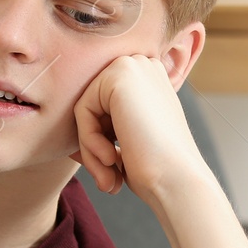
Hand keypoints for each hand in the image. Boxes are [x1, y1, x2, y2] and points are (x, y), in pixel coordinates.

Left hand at [68, 54, 210, 199]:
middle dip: (93, 147)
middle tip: (107, 181)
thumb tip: (70, 143)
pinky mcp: (118, 75)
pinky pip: (82, 110)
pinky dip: (89, 141)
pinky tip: (111, 159)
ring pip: (85, 110)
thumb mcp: (127, 142)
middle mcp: (142, 66)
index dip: (99, 143)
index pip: (103, 109)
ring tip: (108, 179)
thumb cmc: (156, 170)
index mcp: (148, 80)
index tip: (109, 174)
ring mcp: (132, 66)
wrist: (177, 179)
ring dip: (91, 150)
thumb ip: (104, 129)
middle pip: (92, 107)